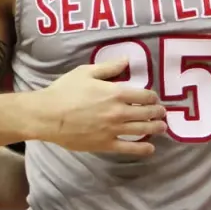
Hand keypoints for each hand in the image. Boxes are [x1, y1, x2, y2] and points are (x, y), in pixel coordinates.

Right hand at [33, 58, 166, 155]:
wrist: (48, 115)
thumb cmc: (65, 91)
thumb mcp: (86, 72)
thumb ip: (109, 67)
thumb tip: (127, 60)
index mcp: (116, 92)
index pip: (145, 95)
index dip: (153, 97)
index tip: (155, 98)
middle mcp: (119, 112)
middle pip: (146, 113)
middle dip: (158, 113)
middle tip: (163, 113)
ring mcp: (113, 130)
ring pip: (142, 130)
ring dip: (155, 128)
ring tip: (162, 128)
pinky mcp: (105, 144)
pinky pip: (129, 148)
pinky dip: (142, 149)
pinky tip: (150, 149)